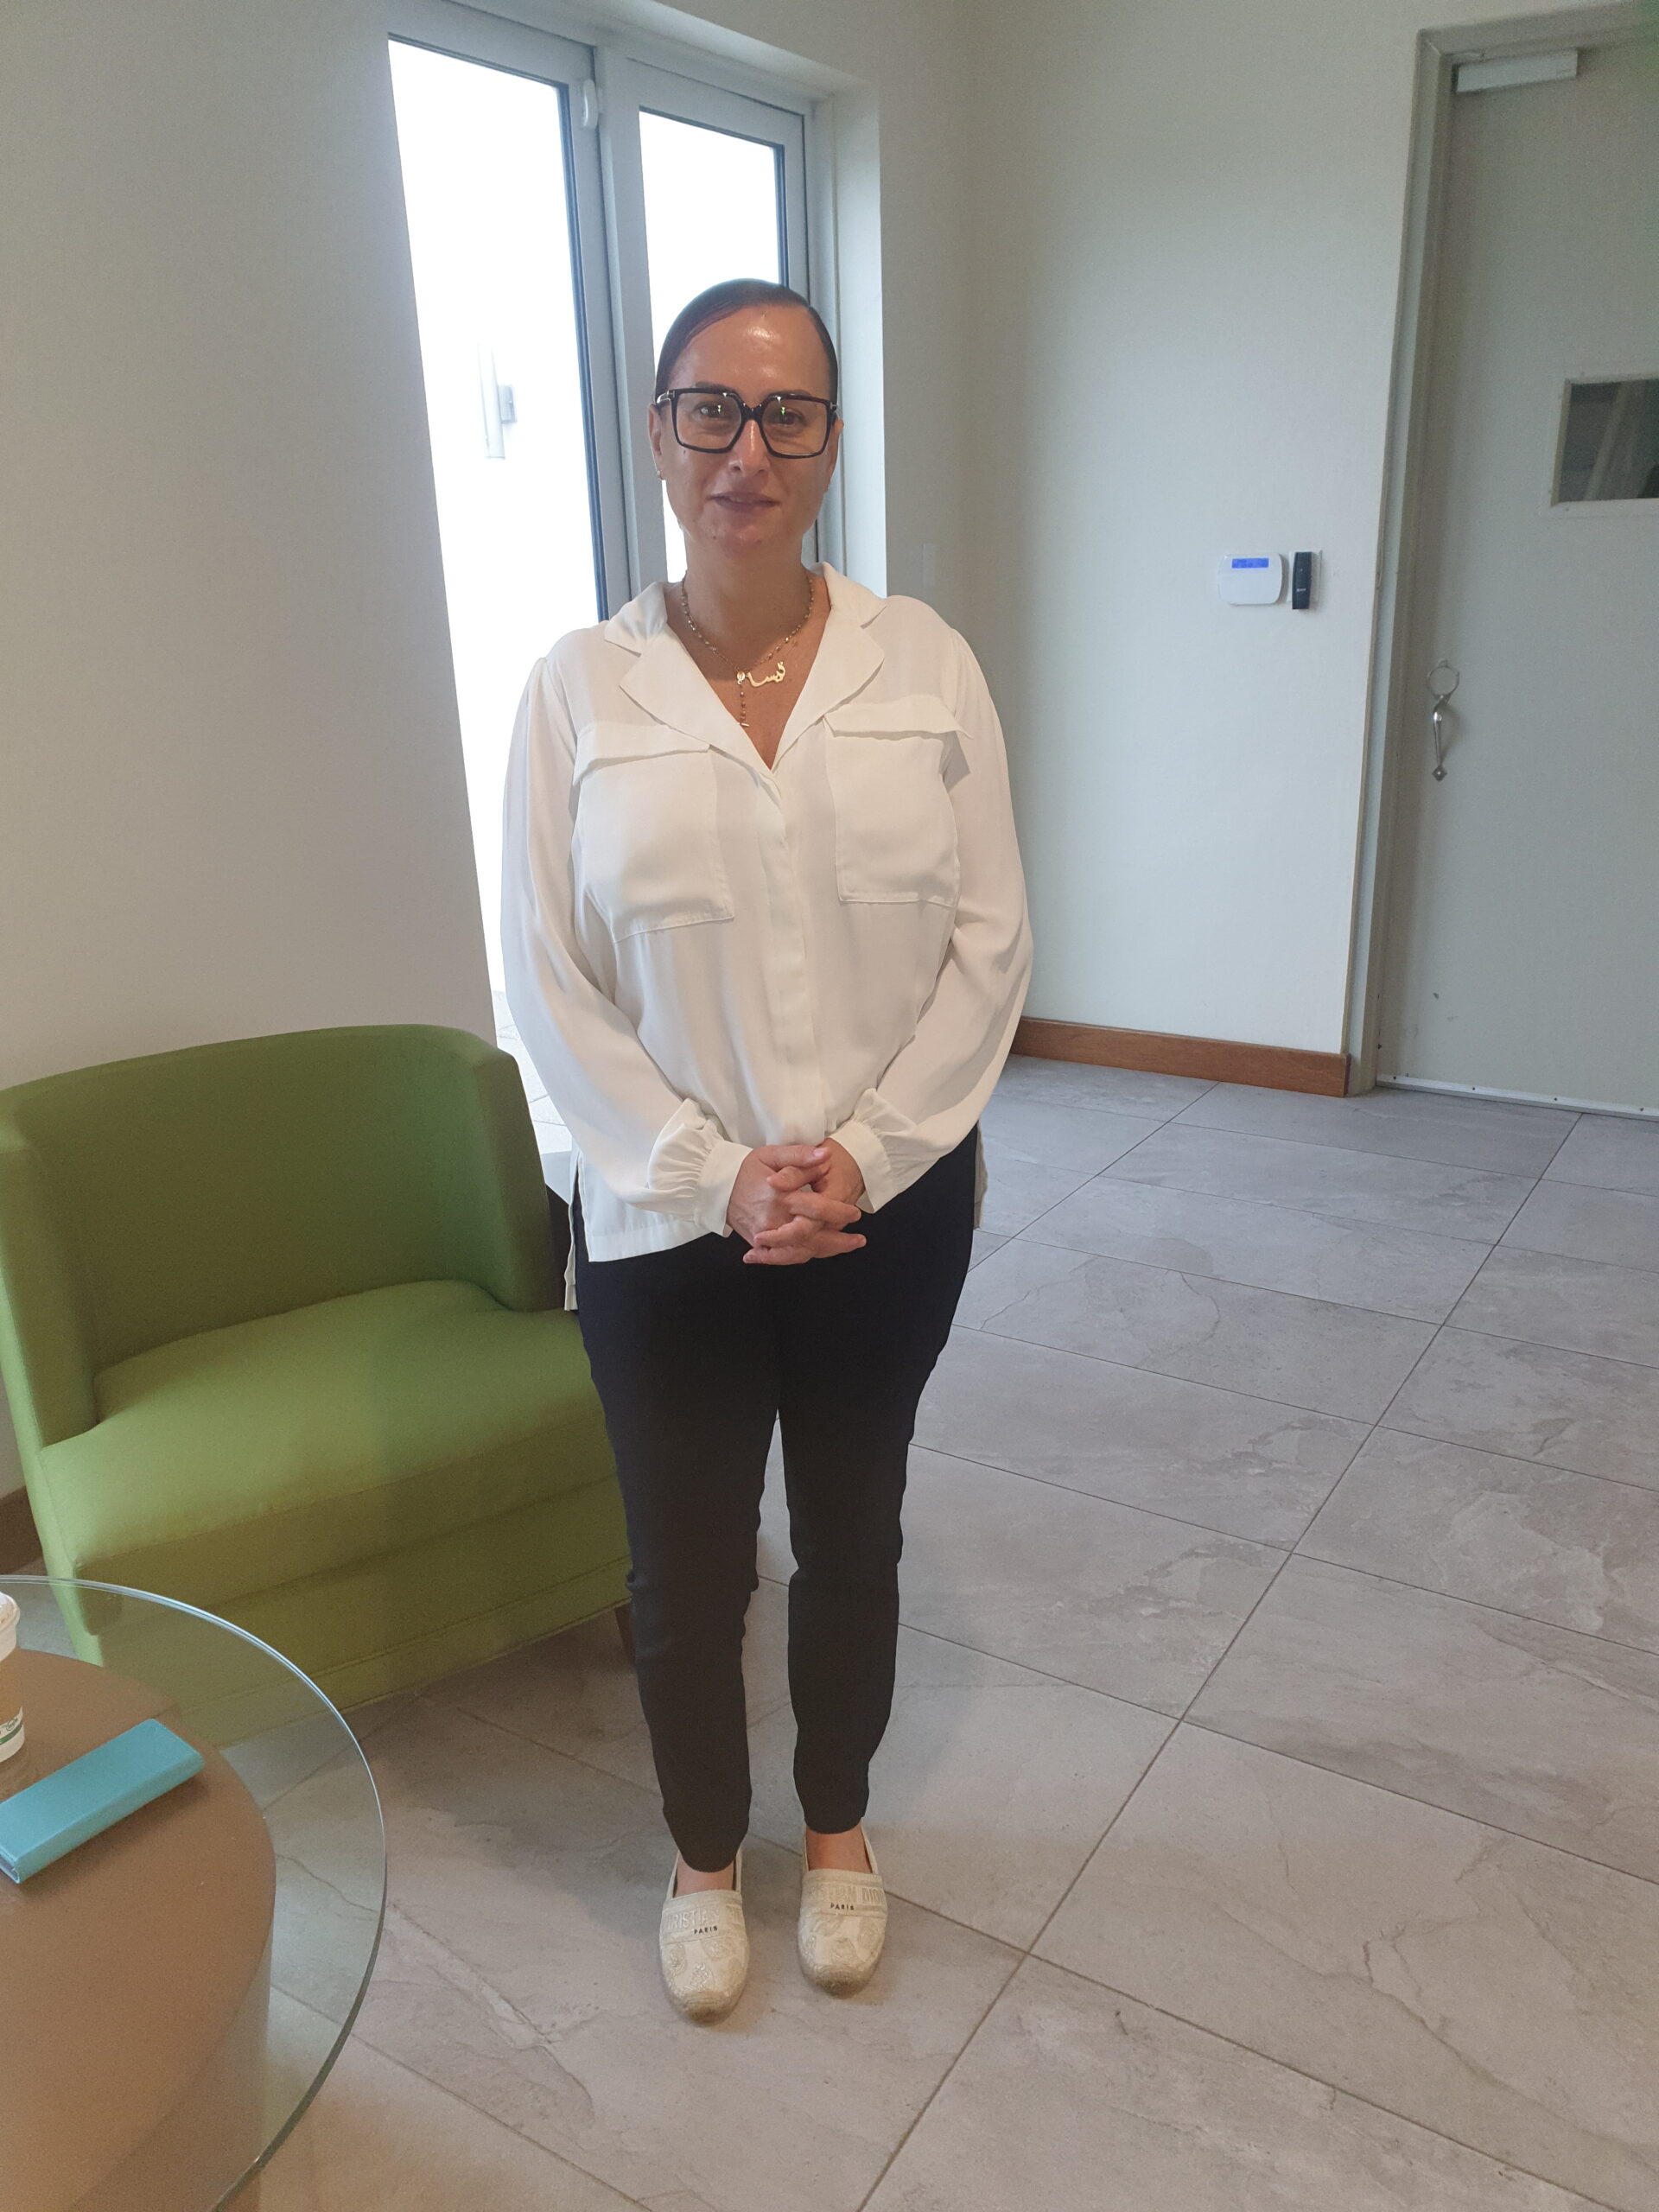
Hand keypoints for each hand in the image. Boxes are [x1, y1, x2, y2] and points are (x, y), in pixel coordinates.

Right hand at [727, 1142, 866, 1265]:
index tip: (855, 1213)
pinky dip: (803, 1256)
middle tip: (859, 1240)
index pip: (818, 1209)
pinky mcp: (759, 1243)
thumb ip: (799, 1155)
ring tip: (846, 1247)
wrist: (715, 1186)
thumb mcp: (771, 1154)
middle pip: (813, 1238)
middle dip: (839, 1242)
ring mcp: (765, 1236)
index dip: (839, 1212)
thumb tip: (825, 1155)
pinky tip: (819, 1253)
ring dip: (826, 1252)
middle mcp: (774, 1221)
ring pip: (801, 1251)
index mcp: (781, 1197)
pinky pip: (785, 1256)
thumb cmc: (745, 1168)